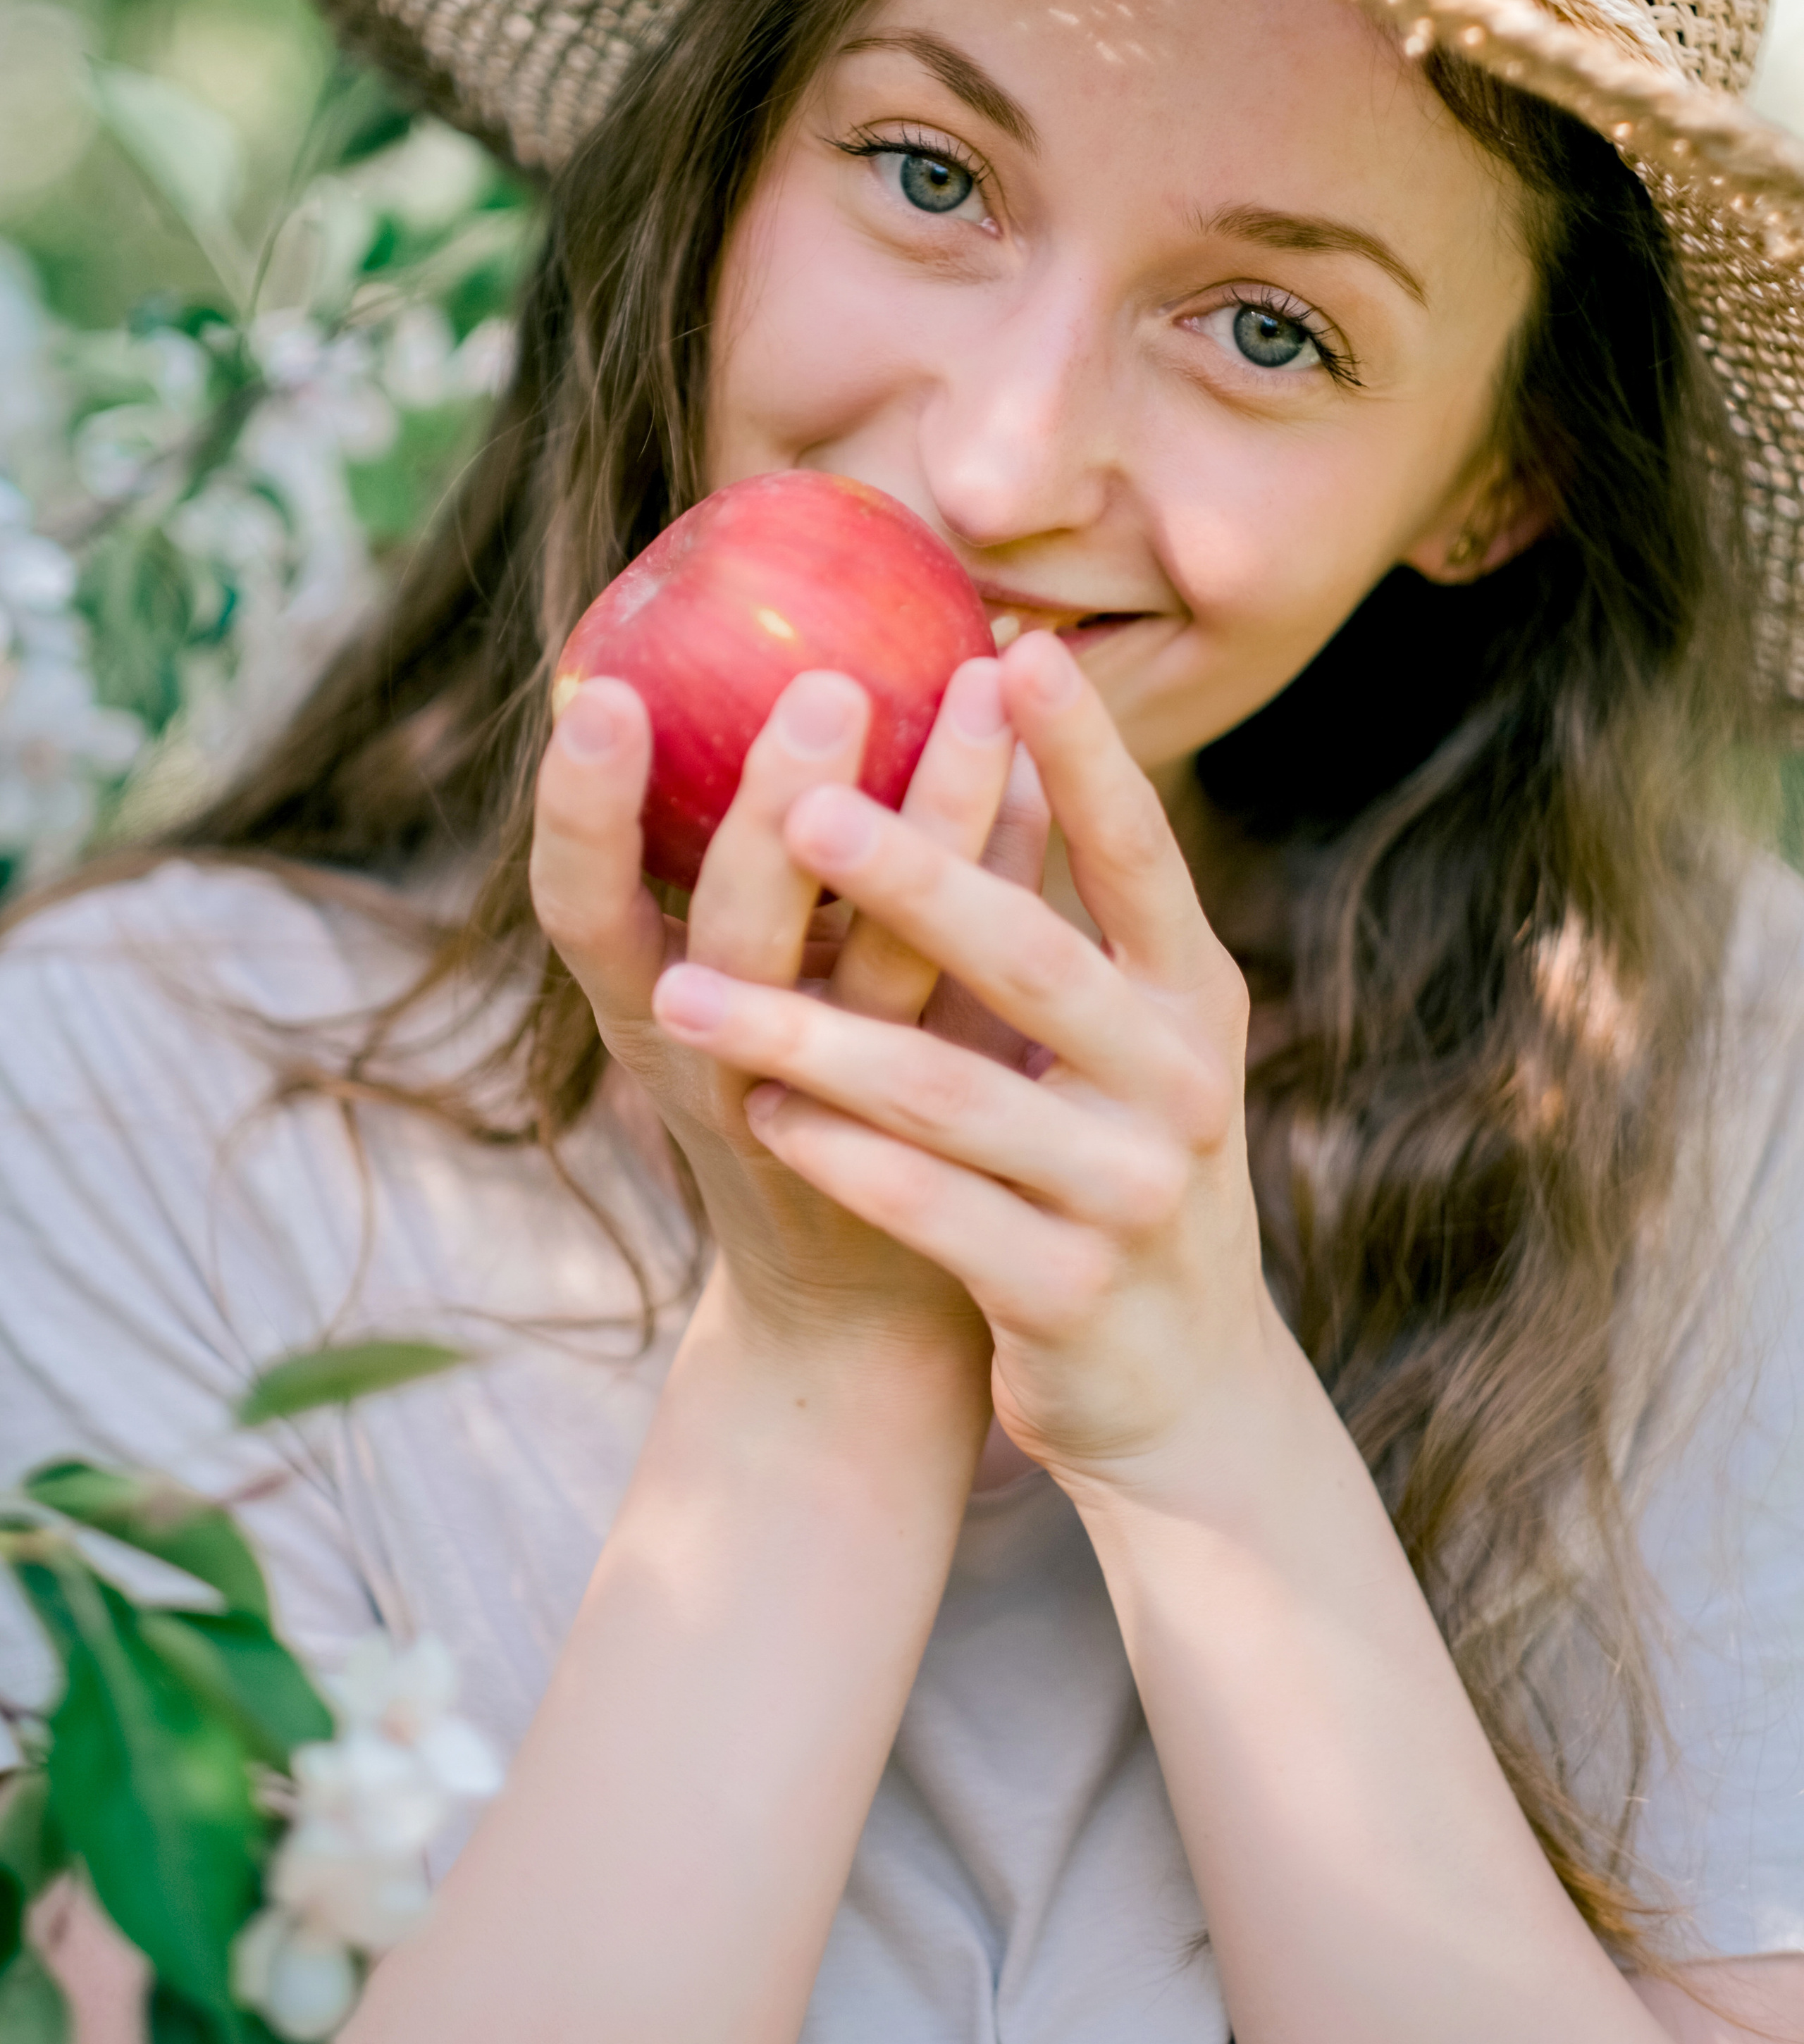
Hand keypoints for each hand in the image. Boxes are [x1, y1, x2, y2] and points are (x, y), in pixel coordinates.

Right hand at [529, 651, 1035, 1365]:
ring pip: (882, 970)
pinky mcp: (947, 1140)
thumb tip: (804, 637)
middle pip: (736, 935)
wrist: (869, 1289)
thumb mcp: (740, 977)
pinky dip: (1012, 885)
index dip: (581, 811)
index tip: (599, 689)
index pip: (581, 907)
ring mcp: (844, 1113)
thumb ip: (757, 853)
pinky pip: (983, 998)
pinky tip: (1057, 782)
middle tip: (829, 686)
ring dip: (934, 829)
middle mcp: (725, 1065)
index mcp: (647, 1007)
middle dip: (774, 808)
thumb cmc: (795, 1082)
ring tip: (981, 695)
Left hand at [649, 632, 1275, 1493]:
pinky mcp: (1068, 1296)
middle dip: (917, 875)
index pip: (1139, 854)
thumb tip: (992, 727)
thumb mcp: (1124, 1041)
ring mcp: (1131, 1194)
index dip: (1085, 757)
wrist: (1181, 1392)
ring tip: (690, 994)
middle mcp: (1179, 1082)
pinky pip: (934, 1213)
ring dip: (812, 1039)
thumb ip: (1064, 915)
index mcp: (1192, 996)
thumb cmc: (1112, 1165)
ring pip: (950, 1096)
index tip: (1018, 652)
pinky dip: (842, 1159)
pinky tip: (758, 1114)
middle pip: (1032, 958)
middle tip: (805, 804)